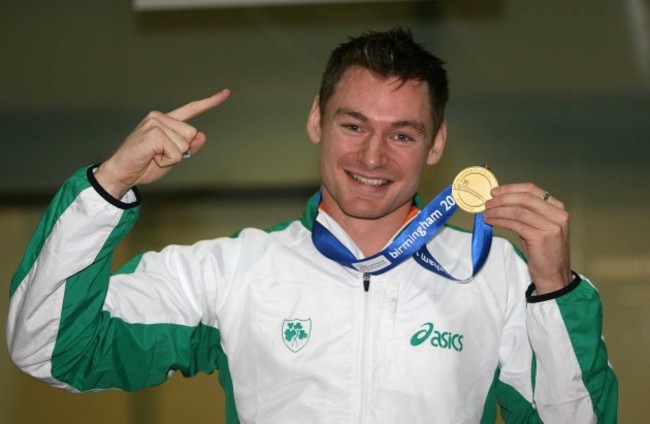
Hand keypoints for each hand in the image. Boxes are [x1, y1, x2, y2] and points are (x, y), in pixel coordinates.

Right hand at [95, 89, 230, 198]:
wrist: (123, 174)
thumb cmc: (145, 165)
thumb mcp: (173, 158)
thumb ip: (188, 147)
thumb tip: (202, 135)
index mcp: (166, 121)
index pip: (191, 109)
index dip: (210, 102)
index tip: (227, 92)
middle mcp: (160, 117)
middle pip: (191, 133)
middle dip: (181, 151)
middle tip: (159, 156)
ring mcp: (155, 123)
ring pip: (185, 144)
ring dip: (173, 157)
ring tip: (154, 157)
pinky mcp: (152, 132)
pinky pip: (176, 152)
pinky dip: (167, 161)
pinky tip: (152, 157)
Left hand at [483, 183, 571, 294]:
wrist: (554, 275)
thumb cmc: (543, 251)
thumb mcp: (538, 227)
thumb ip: (526, 213)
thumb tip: (501, 202)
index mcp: (558, 208)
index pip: (532, 190)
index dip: (511, 188)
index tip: (495, 192)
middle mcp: (558, 215)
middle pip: (525, 198)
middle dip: (502, 199)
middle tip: (487, 203)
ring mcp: (551, 226)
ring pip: (518, 211)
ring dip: (498, 210)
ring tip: (486, 213)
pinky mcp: (541, 237)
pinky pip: (515, 224)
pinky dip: (500, 220)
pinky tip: (491, 221)